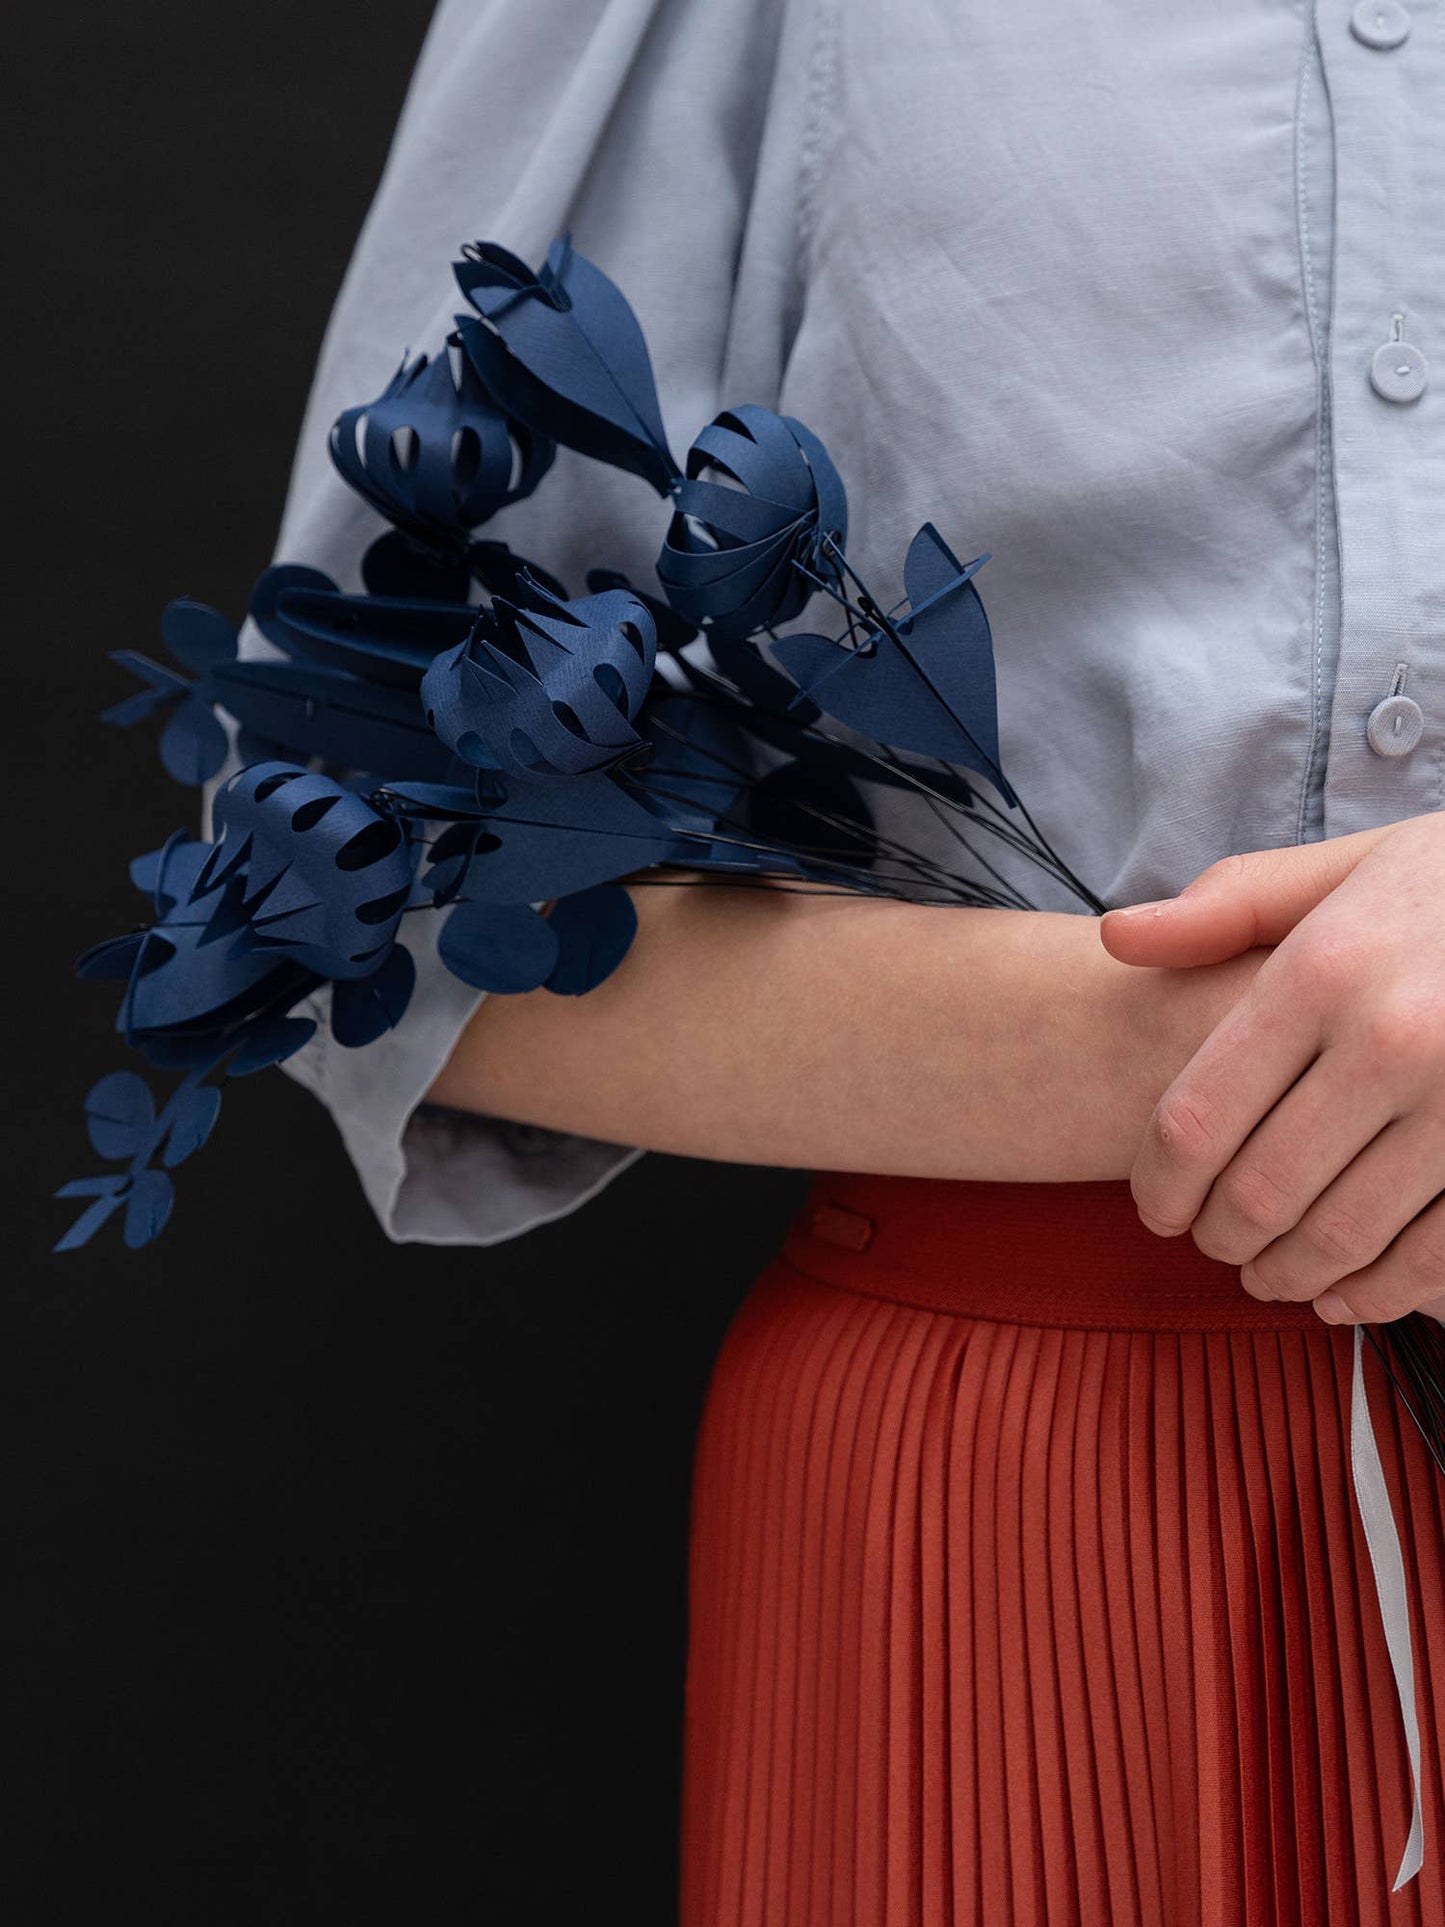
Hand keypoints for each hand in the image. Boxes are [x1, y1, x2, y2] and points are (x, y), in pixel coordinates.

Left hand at [1097, 813, 1444, 1323]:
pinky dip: (1377, 1292)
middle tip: (1210, 1244)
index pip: (1199, 1117)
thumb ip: (1230, 906)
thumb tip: (1116, 936)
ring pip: (1340, 1236)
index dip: (1161, 1184)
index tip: (1157, 1207)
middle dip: (1218, 1236)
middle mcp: (1391, 1039)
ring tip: (1266, 1274)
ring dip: (1287, 1273)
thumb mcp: (1345, 869)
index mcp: (1324, 971)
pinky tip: (1344, 1294)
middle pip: (1260, 1189)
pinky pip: (1432, 1255)